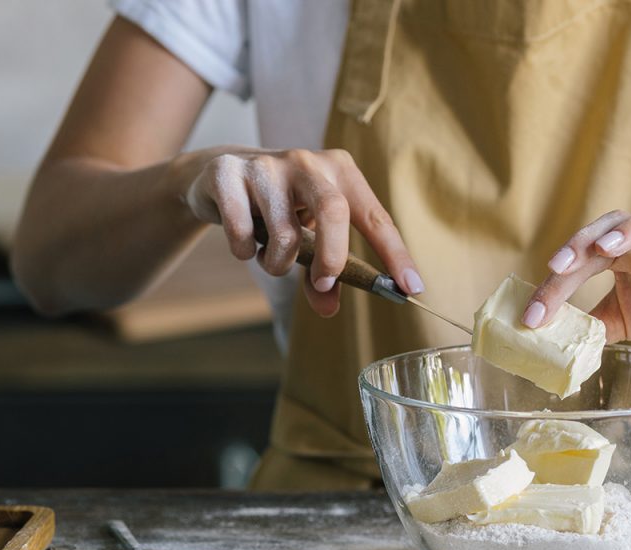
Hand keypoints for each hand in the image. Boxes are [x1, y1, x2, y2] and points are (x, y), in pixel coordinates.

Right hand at [180, 147, 423, 316]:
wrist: (219, 176)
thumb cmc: (278, 209)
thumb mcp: (308, 237)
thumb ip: (323, 273)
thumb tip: (328, 307)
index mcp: (339, 170)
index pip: (374, 217)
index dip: (395, 254)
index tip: (411, 288)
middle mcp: (306, 161)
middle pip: (333, 212)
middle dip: (332, 259)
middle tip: (323, 284)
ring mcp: (266, 165)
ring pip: (284, 233)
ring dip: (276, 264)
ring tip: (269, 257)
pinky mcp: (228, 174)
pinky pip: (242, 233)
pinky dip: (245, 251)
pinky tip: (243, 240)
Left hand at [523, 208, 630, 344]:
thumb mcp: (618, 320)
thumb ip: (586, 323)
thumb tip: (547, 340)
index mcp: (623, 255)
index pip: (583, 258)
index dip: (555, 284)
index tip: (532, 315)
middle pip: (614, 226)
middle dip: (583, 242)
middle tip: (556, 266)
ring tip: (608, 247)